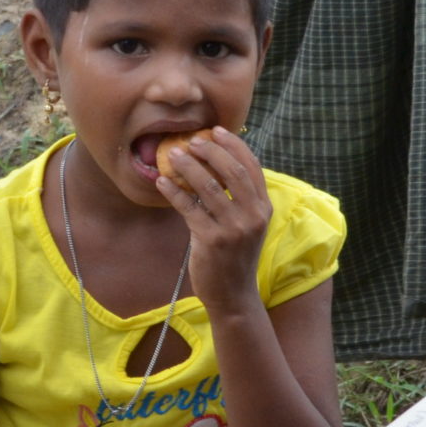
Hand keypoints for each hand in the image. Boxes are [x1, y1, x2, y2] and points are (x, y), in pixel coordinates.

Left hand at [153, 128, 271, 312]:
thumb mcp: (246, 226)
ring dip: (187, 166)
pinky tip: (161, 182)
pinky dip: (173, 191)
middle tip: (190, 140)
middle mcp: (253, 216)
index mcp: (264, 208)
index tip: (215, 131)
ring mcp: (233, 229)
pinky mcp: (211, 241)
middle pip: (232, 171)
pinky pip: (189, 208)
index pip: (251, 166)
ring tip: (171, 154)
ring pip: (208, 186)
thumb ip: (238, 199)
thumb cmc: (234, 256)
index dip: (233, 145)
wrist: (233, 296)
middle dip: (209, 150)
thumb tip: (214, 164)